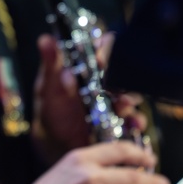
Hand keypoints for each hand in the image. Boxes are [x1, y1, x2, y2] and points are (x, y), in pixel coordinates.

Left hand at [32, 34, 143, 161]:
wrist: (57, 144)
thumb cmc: (52, 110)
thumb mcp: (48, 87)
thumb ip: (50, 65)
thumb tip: (45, 40)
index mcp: (88, 68)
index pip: (105, 48)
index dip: (106, 49)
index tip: (100, 59)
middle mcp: (105, 82)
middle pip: (124, 71)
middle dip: (124, 77)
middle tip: (115, 85)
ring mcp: (115, 101)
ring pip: (132, 94)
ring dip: (131, 98)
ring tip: (124, 104)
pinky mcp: (122, 121)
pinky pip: (136, 119)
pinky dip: (137, 120)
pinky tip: (133, 123)